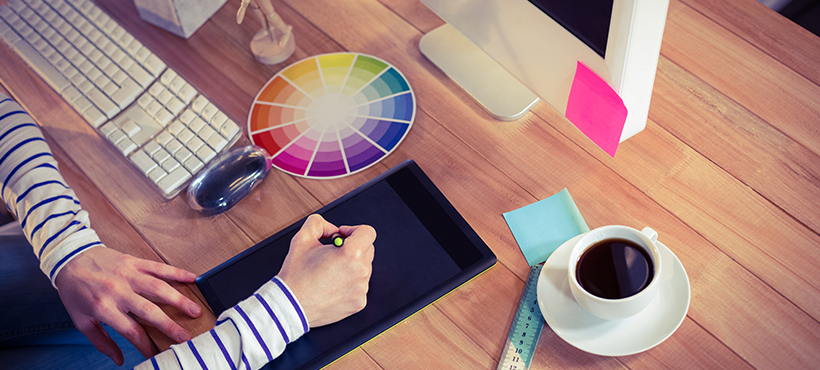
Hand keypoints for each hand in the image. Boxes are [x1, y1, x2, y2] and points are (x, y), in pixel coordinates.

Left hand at [54, 247, 201, 364]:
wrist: (70, 258)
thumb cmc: (75, 291)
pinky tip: (192, 278)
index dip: (146, 345)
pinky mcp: (134, 262)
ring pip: (159, 288)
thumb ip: (101, 341)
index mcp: (103, 308)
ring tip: (195, 311)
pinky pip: (159, 267)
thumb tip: (119, 360)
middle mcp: (118, 291)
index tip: (158, 354)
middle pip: (149, 311)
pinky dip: (177, 272)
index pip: (131, 331)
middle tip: (186, 337)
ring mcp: (128, 275)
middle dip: (169, 326)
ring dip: (179, 300)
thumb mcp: (81, 321)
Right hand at [278, 214, 375, 327]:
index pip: (368, 232)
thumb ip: (319, 223)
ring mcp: (361, 289)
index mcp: (350, 254)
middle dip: (353, 247)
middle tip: (333, 253)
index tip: (342, 236)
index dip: (354, 230)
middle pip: (368, 249)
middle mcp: (360, 272)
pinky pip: (360, 285)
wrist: (290, 306)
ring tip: (331, 271)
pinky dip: (350, 282)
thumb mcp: (302, 238)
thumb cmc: (296, 276)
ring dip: (352, 265)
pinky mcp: (359, 302)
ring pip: (365, 268)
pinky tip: (333, 284)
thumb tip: (332, 229)